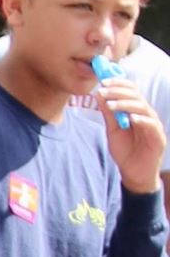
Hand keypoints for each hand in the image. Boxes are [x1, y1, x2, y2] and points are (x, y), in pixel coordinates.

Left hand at [100, 76, 167, 191]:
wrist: (134, 173)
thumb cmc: (125, 151)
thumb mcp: (112, 131)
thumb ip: (108, 114)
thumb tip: (99, 95)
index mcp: (136, 111)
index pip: (130, 91)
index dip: (118, 85)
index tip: (103, 82)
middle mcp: (146, 115)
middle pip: (136, 97)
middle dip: (118, 92)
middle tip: (104, 90)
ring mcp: (153, 125)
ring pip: (142, 108)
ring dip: (126, 104)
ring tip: (111, 105)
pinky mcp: (158, 137)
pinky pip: (151, 125)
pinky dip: (141, 120)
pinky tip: (131, 118)